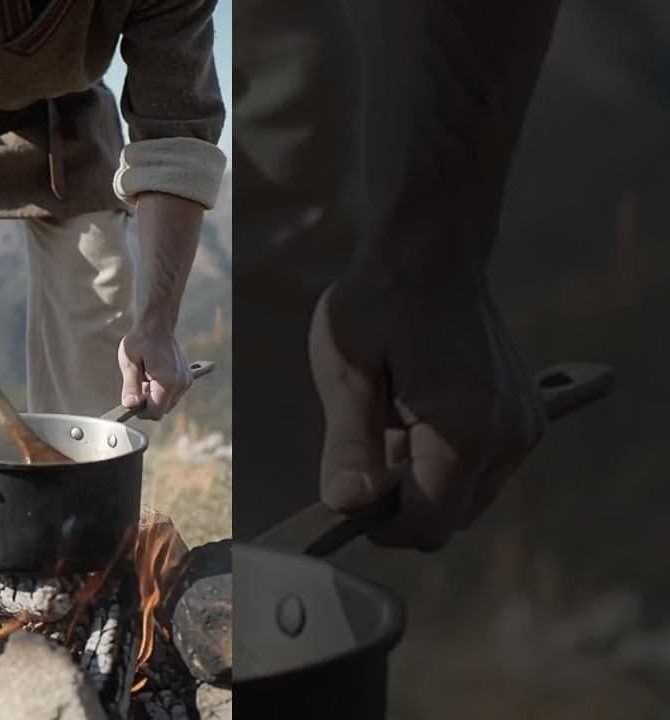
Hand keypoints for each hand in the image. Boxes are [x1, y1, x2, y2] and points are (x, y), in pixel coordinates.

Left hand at [118, 323, 191, 419]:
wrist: (157, 326)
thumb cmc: (141, 341)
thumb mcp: (129, 362)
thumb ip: (130, 387)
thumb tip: (129, 405)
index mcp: (167, 382)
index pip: (155, 412)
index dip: (141, 411)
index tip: (132, 400)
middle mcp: (180, 384)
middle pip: (162, 410)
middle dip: (147, 403)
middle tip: (138, 383)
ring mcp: (185, 382)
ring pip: (167, 403)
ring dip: (154, 396)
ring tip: (146, 377)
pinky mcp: (186, 379)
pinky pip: (172, 395)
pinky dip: (162, 391)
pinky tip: (154, 376)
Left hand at [309, 269, 545, 550]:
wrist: (431, 254)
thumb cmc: (380, 303)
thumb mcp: (347, 370)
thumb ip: (348, 444)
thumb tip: (345, 504)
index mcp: (466, 430)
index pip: (428, 525)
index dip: (381, 524)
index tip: (350, 491)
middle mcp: (508, 438)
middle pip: (448, 518)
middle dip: (401, 499)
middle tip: (368, 439)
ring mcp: (523, 429)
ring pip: (465, 497)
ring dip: (422, 478)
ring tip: (393, 418)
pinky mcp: (525, 420)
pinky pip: (481, 470)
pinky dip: (445, 460)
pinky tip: (418, 413)